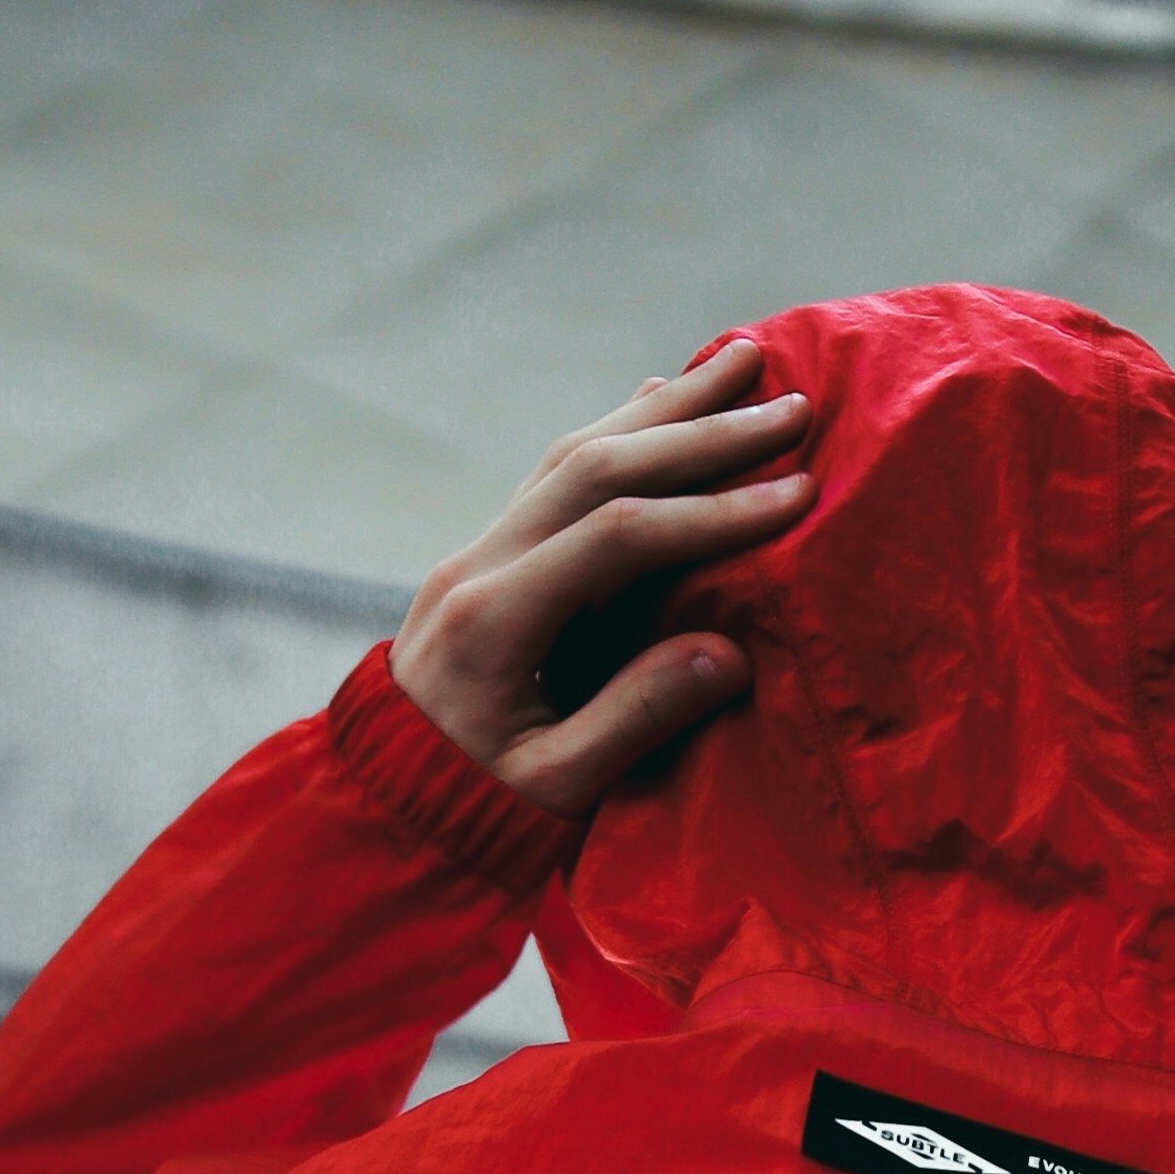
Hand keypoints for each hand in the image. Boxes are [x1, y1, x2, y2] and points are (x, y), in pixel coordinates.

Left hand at [391, 343, 810, 819]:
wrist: (377, 807)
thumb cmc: (472, 812)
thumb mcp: (554, 792)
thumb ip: (634, 719)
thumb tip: (731, 654)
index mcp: (494, 621)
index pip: (616, 536)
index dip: (711, 511)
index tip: (796, 494)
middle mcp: (478, 565)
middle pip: (594, 467)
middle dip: (700, 432)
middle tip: (790, 404)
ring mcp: (475, 551)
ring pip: (571, 451)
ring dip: (661, 408)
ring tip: (739, 361)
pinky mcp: (482, 554)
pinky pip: (552, 470)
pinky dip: (615, 428)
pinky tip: (658, 396)